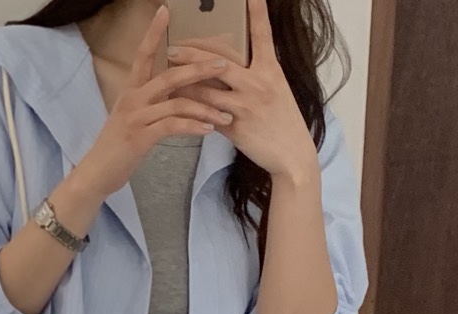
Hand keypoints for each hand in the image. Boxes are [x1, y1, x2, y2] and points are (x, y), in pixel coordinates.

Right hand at [72, 4, 235, 202]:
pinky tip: (208, 130)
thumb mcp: (133, 120)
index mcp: (131, 91)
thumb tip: (175, 96)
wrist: (97, 174)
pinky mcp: (141, 137)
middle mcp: (133, 99)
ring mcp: (136, 117)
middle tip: (223, 65)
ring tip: (225, 114)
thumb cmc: (117, 149)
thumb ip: (151, 105)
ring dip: (205, 108)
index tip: (165, 11)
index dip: (154, 33)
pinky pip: (173, 126)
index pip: (143, 55)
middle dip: (199, 68)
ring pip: (177, 102)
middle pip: (170, 75)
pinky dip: (193, 127)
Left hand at [167, 0, 319, 182]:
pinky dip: (192, 111)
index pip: (262, 36)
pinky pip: (208, 116)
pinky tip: (176, 106)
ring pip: (208, 92)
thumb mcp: (277, 90)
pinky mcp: (236, 128)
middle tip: (172, 49)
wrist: (292, 155)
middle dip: (194, 55)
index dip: (257, 13)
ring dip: (184, 85)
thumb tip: (233, 65)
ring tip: (165, 78)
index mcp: (271, 70)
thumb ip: (257, 75)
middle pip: (221, 63)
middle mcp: (258, 84)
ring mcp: (246, 106)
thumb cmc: (284, 120)